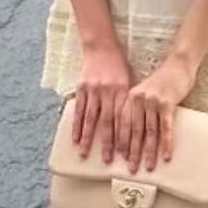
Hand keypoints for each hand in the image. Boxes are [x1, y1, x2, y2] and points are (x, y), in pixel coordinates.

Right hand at [72, 41, 131, 162]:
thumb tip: (133, 124)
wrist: (101, 46)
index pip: (123, 119)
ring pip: (91, 118)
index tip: (124, 154)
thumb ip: (128, 101)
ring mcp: (93, 90)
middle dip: (107, 143)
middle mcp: (108, 92)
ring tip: (84, 154)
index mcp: (122, 91)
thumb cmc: (118, 66)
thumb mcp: (129, 81)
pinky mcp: (81, 89)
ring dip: (88, 138)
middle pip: (107, 122)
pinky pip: (78, 110)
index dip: (123, 137)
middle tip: (107, 161)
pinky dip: (76, 125)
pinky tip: (75, 138)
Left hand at [117, 53, 196, 172]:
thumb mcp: (144, 92)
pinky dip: (166, 143)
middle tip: (131, 169)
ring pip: (149, 132)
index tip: (119, 157)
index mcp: (129, 97)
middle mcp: (138, 100)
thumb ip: (136, 108)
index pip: (121, 124)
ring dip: (149, 152)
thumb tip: (133, 133)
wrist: (178, 65)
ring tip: (149, 167)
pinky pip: (165, 127)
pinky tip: (166, 155)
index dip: (120, 142)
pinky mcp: (167, 104)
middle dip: (132, 152)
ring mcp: (152, 102)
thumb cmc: (162, 81)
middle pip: (134, 131)